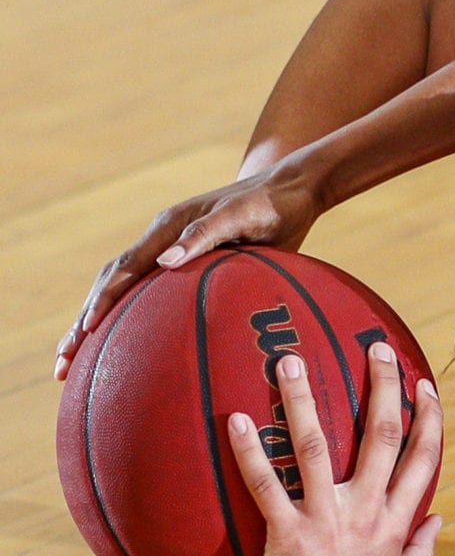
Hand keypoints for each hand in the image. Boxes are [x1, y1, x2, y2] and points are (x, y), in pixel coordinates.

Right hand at [55, 162, 324, 379]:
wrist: (291, 191)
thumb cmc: (270, 203)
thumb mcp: (241, 215)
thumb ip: (204, 235)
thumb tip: (163, 262)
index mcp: (168, 227)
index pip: (123, 270)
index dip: (102, 302)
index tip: (84, 333)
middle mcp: (163, 240)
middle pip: (112, 285)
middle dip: (85, 323)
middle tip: (63, 363)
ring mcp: (175, 252)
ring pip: (128, 292)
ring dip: (102, 325)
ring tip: (81, 364)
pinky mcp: (192, 264)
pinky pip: (156, 295)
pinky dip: (138, 320)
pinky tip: (138, 350)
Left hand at [232, 341, 444, 555]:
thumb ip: (422, 549)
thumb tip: (440, 517)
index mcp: (396, 522)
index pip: (422, 458)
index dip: (427, 418)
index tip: (424, 384)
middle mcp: (366, 511)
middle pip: (382, 437)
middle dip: (383, 387)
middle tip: (377, 347)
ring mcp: (325, 520)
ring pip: (318, 447)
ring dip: (304, 401)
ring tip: (292, 360)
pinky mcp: (285, 534)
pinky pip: (265, 485)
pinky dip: (250, 451)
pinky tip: (235, 418)